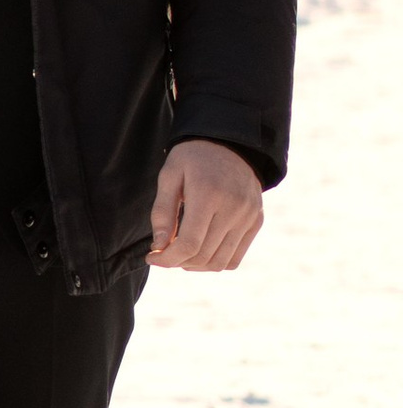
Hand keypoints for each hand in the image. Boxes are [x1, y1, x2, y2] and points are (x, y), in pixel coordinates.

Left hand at [149, 138, 263, 272]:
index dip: (167, 259)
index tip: (151, 257)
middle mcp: (234, 208)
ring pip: (220, 262)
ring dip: (195, 266)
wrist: (231, 141)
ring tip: (180, 254)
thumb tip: (159, 247)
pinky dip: (215, 262)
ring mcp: (249, 216)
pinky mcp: (256, 221)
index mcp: (209, 194)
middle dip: (177, 262)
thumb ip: (162, 212)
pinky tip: (200, 252)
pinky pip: (235, 258)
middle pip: (203, 256)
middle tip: (162, 254)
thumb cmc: (193, 158)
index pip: (190, 243)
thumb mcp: (170, 175)